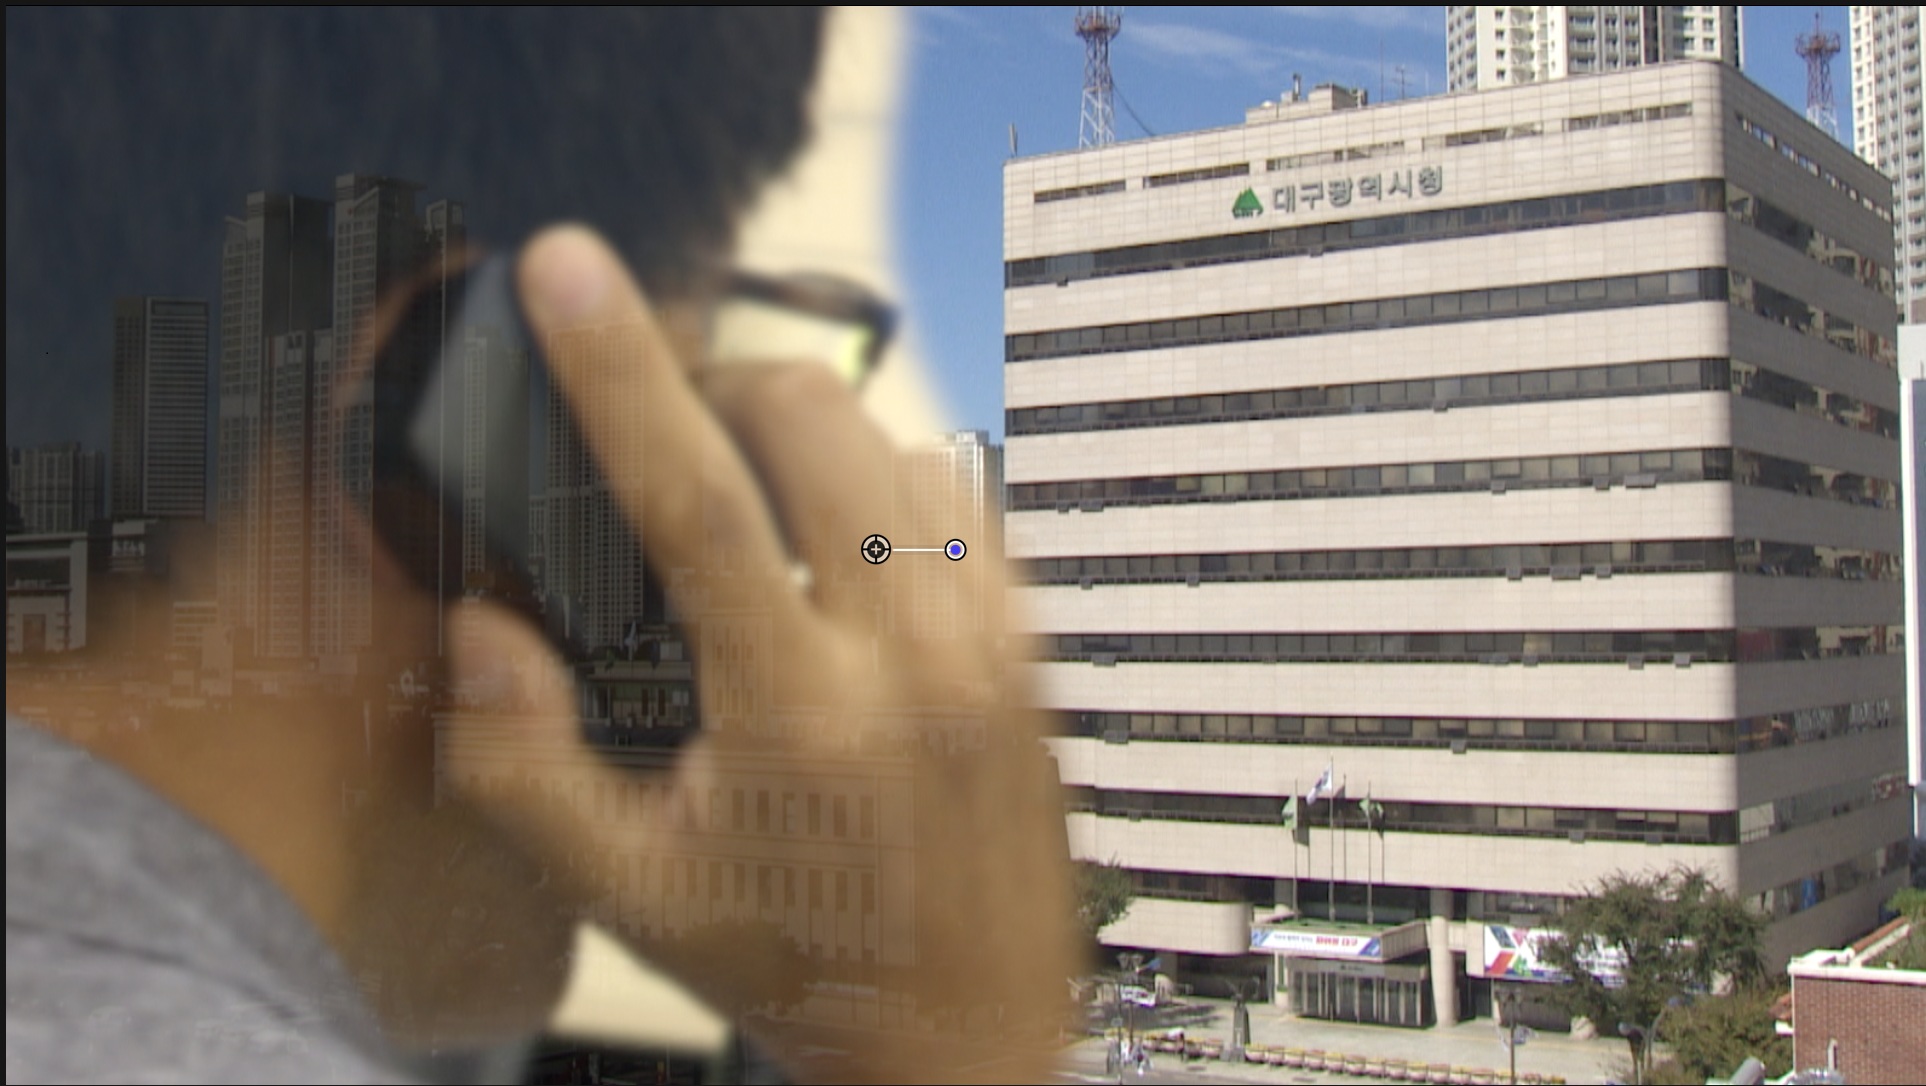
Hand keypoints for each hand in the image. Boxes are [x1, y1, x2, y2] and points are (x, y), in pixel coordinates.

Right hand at [444, 225, 1078, 1082]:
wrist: (961, 1041)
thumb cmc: (802, 965)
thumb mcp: (627, 891)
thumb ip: (524, 759)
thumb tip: (484, 628)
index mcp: (795, 712)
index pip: (690, 496)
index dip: (618, 367)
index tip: (572, 269)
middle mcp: (910, 661)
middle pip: (817, 423)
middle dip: (730, 388)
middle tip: (682, 428)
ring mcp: (993, 650)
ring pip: (904, 447)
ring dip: (819, 444)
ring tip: (769, 511)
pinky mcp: (1040, 655)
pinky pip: (970, 505)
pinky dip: (901, 493)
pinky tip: (859, 558)